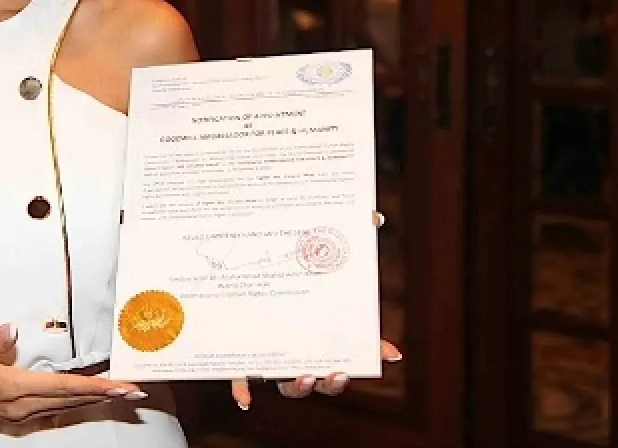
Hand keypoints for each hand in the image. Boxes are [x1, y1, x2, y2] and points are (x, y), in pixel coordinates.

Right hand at [0, 324, 147, 422]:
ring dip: (95, 400)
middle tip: (137, 392)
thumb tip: (11, 330)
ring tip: (121, 395)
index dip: (96, 387)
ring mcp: (20, 412)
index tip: (121, 386)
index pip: (65, 388)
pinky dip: (76, 402)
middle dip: (106, 396)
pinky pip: (55, 408)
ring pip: (67, 406)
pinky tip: (86, 399)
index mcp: (14, 390)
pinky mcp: (17, 412)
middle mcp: (23, 406)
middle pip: (73, 400)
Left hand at [229, 210, 400, 409]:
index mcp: (317, 326)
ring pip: (285, 383)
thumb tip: (373, 217)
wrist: (227, 264)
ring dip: (297, 387)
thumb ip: (344, 232)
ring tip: (302, 375)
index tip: (389, 355)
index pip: (351, 343)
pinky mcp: (236, 352)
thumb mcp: (311, 243)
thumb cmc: (279, 256)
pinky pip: (239, 377)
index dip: (373, 351)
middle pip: (320, 374)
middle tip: (337, 371)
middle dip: (333, 381)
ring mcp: (267, 352)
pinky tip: (245, 399)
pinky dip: (242, 389)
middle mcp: (294, 344)